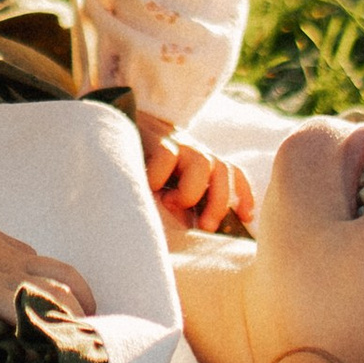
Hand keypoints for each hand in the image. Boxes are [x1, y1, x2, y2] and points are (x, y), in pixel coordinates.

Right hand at [0, 220, 96, 362]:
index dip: (84, 298)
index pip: (66, 275)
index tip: (90, 319)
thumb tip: (37, 264)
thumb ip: (17, 254)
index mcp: (20, 258)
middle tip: (75, 352)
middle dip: (73, 325)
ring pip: (26, 314)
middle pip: (57, 297)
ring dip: (39, 343)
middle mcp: (9, 274)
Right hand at [142, 130, 256, 234]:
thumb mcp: (167, 187)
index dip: (243, 194)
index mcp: (199, 164)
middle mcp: (193, 152)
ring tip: (170, 203)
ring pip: (201, 163)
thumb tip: (195, 229)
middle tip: (206, 227)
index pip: (231, 172)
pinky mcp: (154, 139)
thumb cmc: (142, 168)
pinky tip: (149, 187)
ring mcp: (176, 144)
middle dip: (219, 203)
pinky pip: (167, 156)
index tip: (247, 218)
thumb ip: (183, 205)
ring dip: (190, 191)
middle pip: (223, 170)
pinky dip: (160, 176)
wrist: (117, 133)